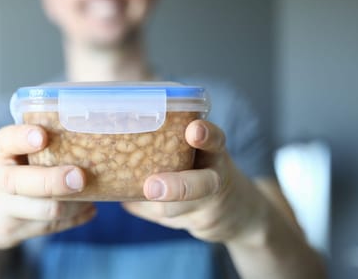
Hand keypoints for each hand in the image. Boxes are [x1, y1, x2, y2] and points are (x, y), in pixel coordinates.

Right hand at [0, 124, 95, 256]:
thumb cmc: (0, 172)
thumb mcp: (6, 153)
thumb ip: (33, 145)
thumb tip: (83, 132)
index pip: (6, 141)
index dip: (23, 138)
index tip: (42, 136)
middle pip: (24, 183)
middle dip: (54, 181)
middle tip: (80, 177)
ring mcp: (4, 211)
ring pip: (45, 211)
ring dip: (75, 203)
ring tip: (93, 192)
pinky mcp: (13, 233)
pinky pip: (51, 227)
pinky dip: (75, 217)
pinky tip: (88, 208)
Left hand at [122, 120, 266, 242]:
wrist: (235, 211)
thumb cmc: (204, 168)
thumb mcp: (201, 151)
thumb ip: (172, 145)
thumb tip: (122, 144)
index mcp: (215, 154)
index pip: (216, 141)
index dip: (206, 135)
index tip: (194, 130)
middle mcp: (215, 180)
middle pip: (201, 185)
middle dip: (177, 187)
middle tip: (152, 188)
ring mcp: (207, 208)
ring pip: (175, 210)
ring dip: (152, 204)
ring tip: (131, 196)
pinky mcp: (196, 225)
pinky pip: (162, 218)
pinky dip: (144, 210)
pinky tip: (130, 202)